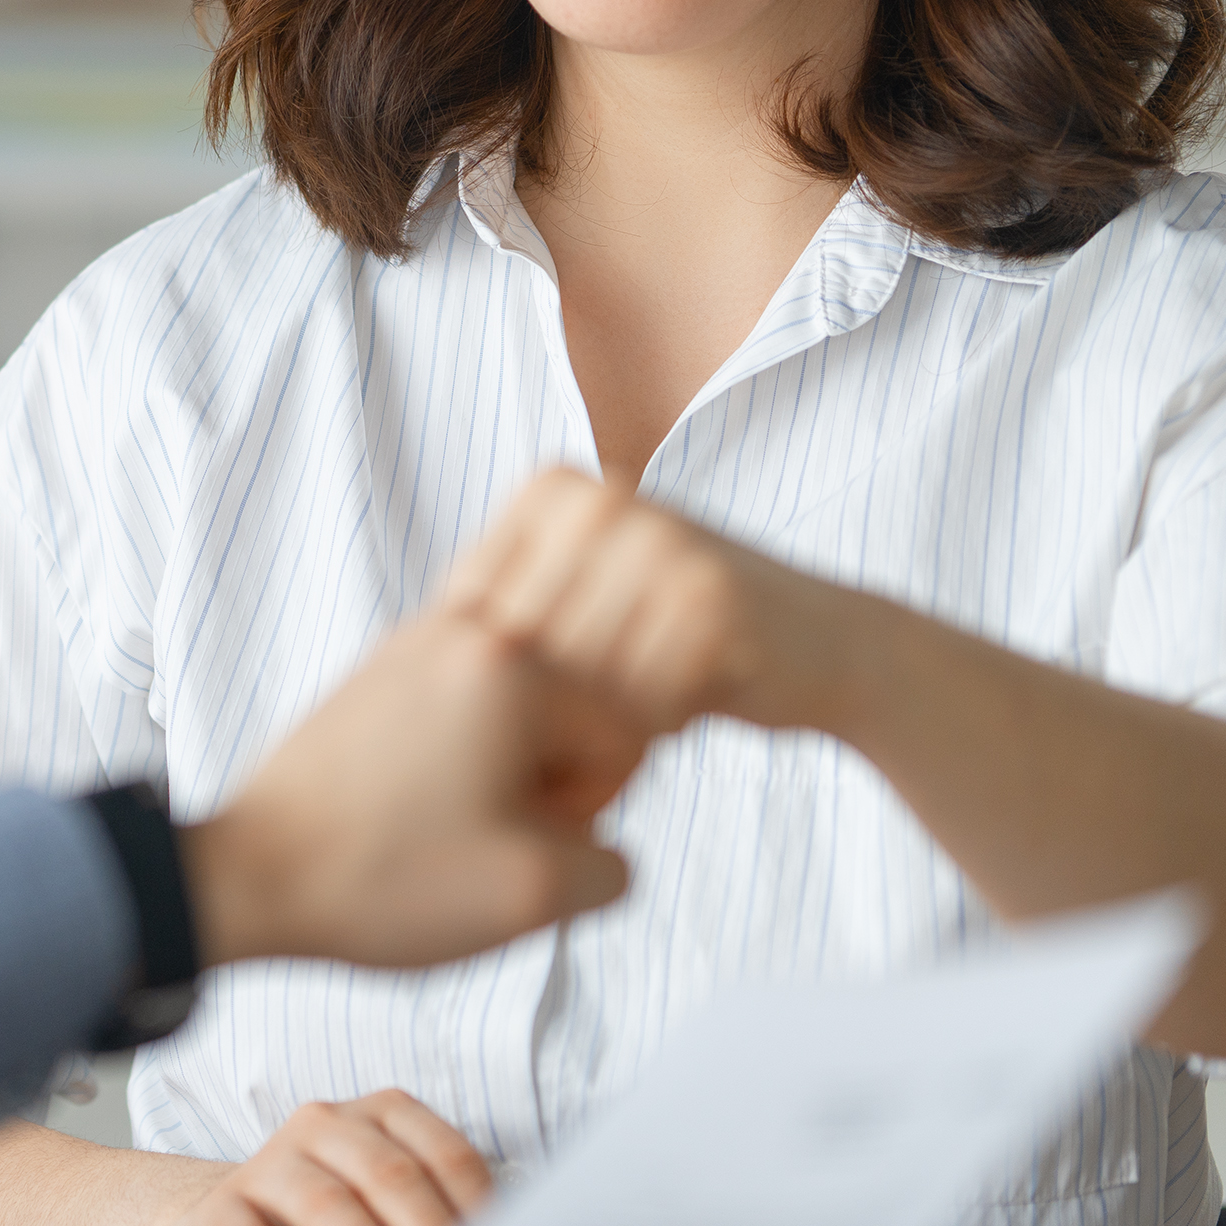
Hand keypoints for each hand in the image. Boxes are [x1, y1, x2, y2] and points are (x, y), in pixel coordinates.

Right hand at [137, 1091, 491, 1225]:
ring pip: (326, 1204)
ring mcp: (268, 1164)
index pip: (443, 1154)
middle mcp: (325, 1125)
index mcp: (380, 1116)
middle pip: (389, 1175)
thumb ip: (437, 1224)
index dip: (476, 1206)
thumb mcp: (388, 1210)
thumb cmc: (332, 1225)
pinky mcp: (219, 1212)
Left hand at [182, 606, 643, 971]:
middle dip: (548, 781)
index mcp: (513, 668)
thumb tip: (598, 843)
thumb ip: (611, 865)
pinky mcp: (379, 673)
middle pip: (571, 709)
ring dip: (503, 770)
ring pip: (517, 710)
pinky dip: (459, 757)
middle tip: (486, 835)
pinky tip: (422, 809)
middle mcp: (464, 631)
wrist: (249, 877)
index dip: (591, 807)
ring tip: (449, 824)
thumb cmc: (378, 879)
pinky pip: (463, 705)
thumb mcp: (535, 898)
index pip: (623, 732)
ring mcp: (413, 645)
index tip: (530, 840)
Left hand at [443, 469, 865, 739]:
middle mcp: (601, 501)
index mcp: (554, 490)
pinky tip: (682, 718)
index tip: (547, 701)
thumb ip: (504, 614)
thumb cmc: (684, 647)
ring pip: (577, 686)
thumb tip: (393, 668)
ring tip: (636, 724)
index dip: (505, 684)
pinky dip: (651, 736)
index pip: (471, 615)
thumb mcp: (583, 610)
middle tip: (597, 733)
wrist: (832, 649)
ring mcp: (658, 543)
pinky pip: (639, 706)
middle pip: (523, 654)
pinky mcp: (710, 598)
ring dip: (601, 733)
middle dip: (552, 718)